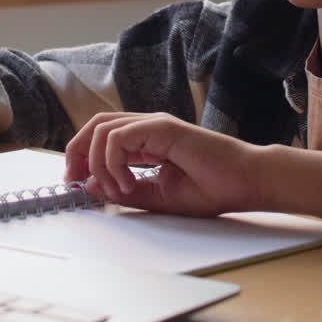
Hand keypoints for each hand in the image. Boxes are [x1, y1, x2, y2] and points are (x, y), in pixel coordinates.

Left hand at [63, 112, 260, 216]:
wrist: (246, 182)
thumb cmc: (212, 190)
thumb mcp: (157, 197)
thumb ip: (126, 191)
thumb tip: (90, 186)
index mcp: (146, 141)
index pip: (101, 137)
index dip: (82, 158)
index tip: (77, 186)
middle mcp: (147, 127)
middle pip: (95, 126)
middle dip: (76, 153)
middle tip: (74, 183)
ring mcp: (155, 124)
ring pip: (102, 128)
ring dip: (96, 162)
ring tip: (113, 190)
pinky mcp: (163, 127)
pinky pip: (119, 137)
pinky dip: (113, 163)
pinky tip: (127, 184)